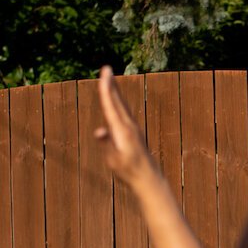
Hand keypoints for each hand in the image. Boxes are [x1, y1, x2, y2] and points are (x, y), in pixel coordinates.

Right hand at [94, 65, 155, 182]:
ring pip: (123, 105)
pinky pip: (125, 112)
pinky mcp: (135, 133)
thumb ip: (107, 143)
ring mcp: (133, 129)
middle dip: (111, 84)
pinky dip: (120, 103)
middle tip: (106, 68)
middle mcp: (129, 126)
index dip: (106, 89)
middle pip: (118, 101)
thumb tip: (99, 131)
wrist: (148, 179)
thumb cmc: (129, 171)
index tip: (105, 73)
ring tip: (111, 80)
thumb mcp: (115, 159)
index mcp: (122, 130)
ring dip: (116, 92)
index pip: (111, 105)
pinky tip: (119, 103)